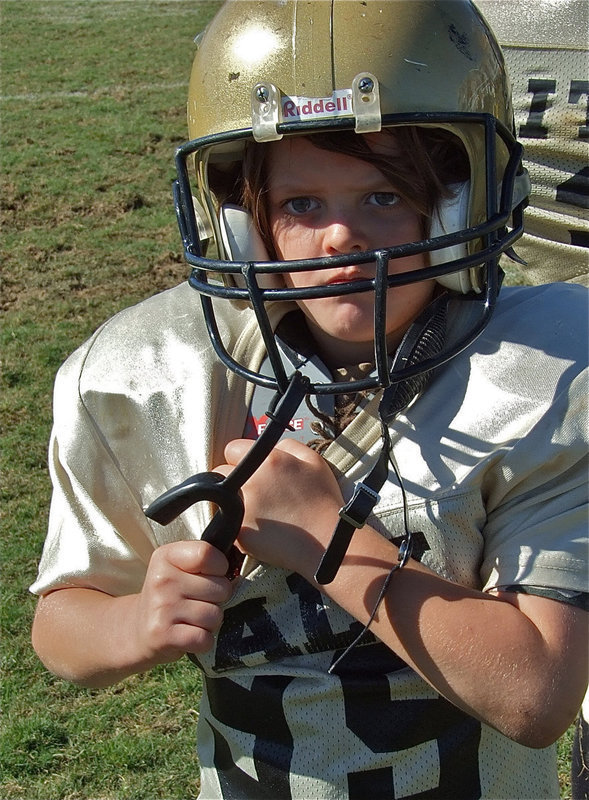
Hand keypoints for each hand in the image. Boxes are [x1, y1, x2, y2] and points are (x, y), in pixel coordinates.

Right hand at [130, 540, 232, 665]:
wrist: (137, 629)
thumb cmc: (169, 595)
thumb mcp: (178, 567)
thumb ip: (204, 561)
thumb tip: (236, 568)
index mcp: (166, 556)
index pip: (208, 554)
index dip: (220, 567)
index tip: (210, 576)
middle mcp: (162, 579)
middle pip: (220, 588)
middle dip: (217, 599)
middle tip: (198, 602)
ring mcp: (161, 608)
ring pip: (215, 615)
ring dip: (210, 622)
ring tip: (193, 619)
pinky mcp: (163, 635)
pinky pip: (204, 638)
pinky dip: (202, 641)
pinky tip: (189, 635)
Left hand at [217, 439, 342, 578]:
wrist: (328, 541)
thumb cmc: (324, 501)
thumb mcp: (314, 460)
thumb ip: (287, 445)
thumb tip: (270, 447)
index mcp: (267, 460)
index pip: (232, 449)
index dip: (241, 459)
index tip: (251, 470)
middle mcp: (249, 481)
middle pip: (220, 474)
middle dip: (233, 480)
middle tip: (254, 492)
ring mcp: (241, 508)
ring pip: (222, 500)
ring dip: (232, 503)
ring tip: (258, 512)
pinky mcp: (239, 532)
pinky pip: (228, 524)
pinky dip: (239, 525)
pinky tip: (260, 529)